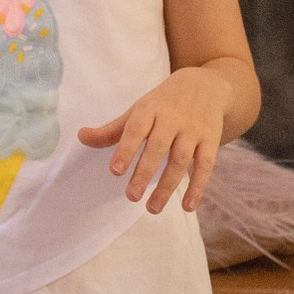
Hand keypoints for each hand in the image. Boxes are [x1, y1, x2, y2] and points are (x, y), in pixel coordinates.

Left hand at [77, 66, 232, 212]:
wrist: (206, 84)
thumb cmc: (163, 103)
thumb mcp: (138, 110)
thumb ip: (112, 129)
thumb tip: (81, 137)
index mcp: (150, 109)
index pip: (136, 129)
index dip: (126, 149)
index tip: (115, 171)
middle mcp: (173, 118)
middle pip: (159, 147)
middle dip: (145, 172)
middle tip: (131, 197)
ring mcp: (194, 129)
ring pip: (181, 159)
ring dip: (167, 185)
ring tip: (153, 208)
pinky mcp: (211, 139)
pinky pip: (206, 164)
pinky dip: (198, 186)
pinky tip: (188, 206)